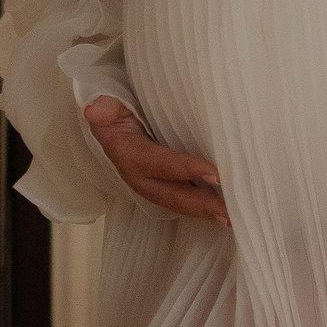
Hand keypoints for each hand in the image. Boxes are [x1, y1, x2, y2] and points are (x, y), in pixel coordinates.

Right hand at [81, 96, 229, 226]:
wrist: (113, 127)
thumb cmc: (118, 114)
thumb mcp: (108, 108)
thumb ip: (105, 109)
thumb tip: (93, 111)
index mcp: (129, 156)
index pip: (161, 163)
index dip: (186, 169)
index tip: (215, 174)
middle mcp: (142, 178)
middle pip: (173, 195)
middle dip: (201, 205)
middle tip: (230, 212)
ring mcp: (155, 186)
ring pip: (181, 202)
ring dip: (206, 212)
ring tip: (234, 218)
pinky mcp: (166, 188)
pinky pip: (186, 199)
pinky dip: (205, 207)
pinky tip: (228, 210)